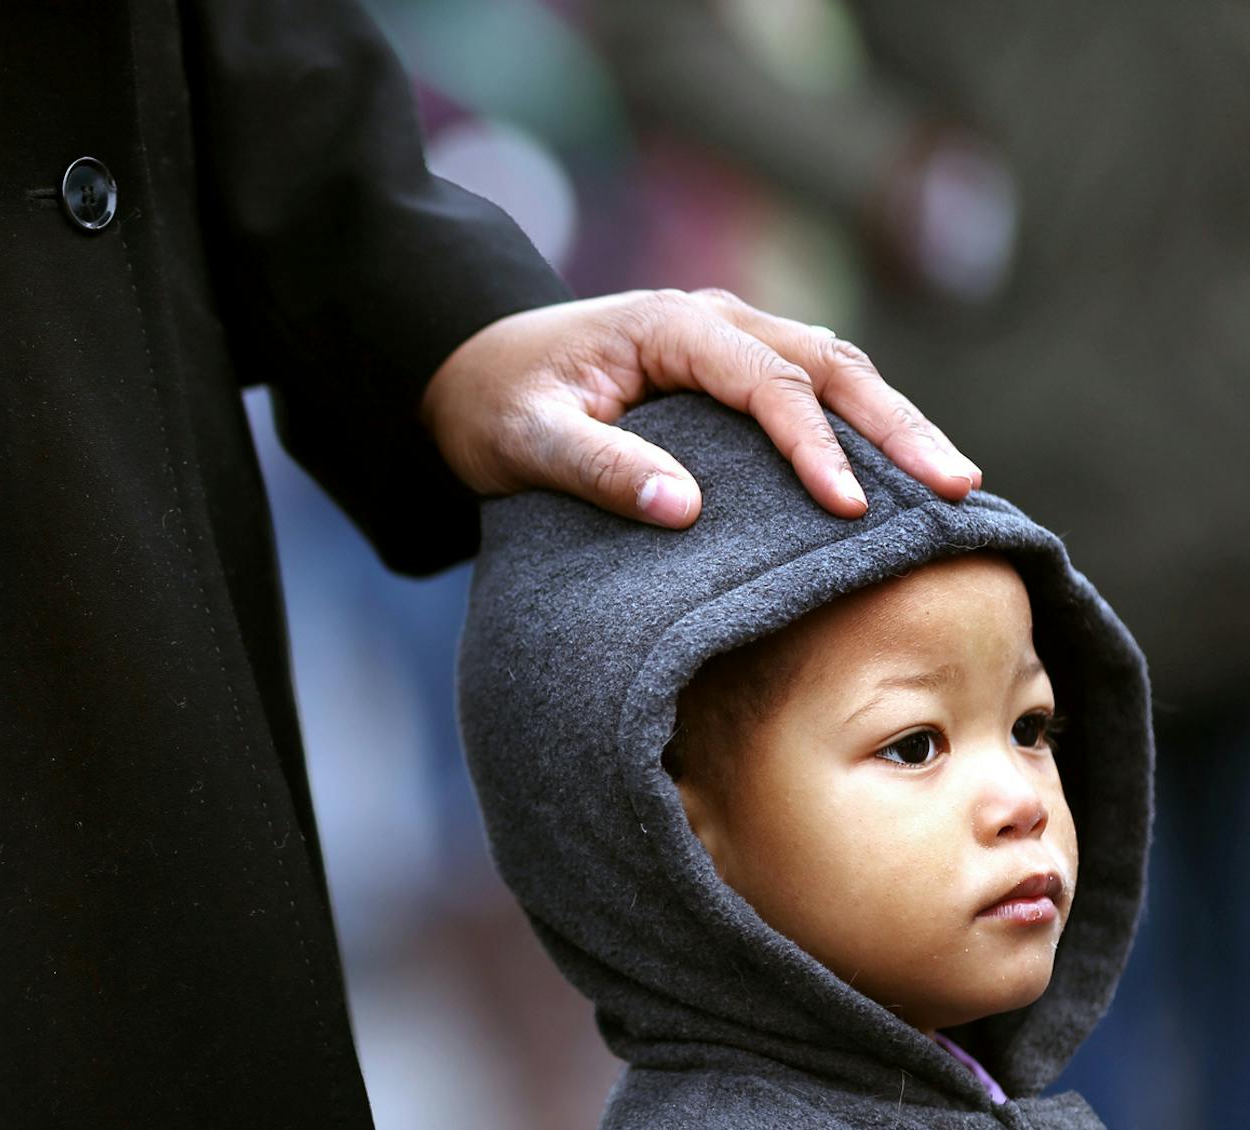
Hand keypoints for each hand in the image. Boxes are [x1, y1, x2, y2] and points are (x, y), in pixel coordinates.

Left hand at [418, 287, 981, 526]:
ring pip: (838, 371)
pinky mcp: (735, 369)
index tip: (851, 510)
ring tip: (957, 489)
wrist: (470, 371)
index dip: (815, 446)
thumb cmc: (495, 405)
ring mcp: (732, 338)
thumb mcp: (525, 439)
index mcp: (671, 324)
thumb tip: (684, 509)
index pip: (768, 383)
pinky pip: (816, 390)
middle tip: (960, 489)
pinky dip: (865, 427)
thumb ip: (597, 467)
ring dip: (897, 423)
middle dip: (899, 426)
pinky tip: (902, 479)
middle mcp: (715, 319)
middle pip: (830, 365)